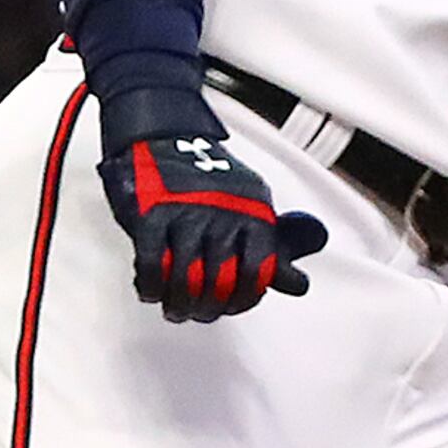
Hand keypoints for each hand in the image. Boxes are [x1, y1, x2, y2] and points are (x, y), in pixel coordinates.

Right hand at [96, 96, 326, 322]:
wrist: (162, 136)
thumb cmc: (207, 181)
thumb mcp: (249, 209)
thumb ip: (273, 251)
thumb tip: (297, 285)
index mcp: (253, 212)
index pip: (259, 271)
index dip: (244, 298)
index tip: (232, 306)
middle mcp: (223, 212)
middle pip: (220, 281)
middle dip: (208, 306)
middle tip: (200, 312)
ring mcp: (186, 212)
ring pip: (185, 278)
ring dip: (179, 303)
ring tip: (175, 309)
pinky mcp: (151, 213)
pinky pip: (152, 264)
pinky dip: (151, 286)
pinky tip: (152, 291)